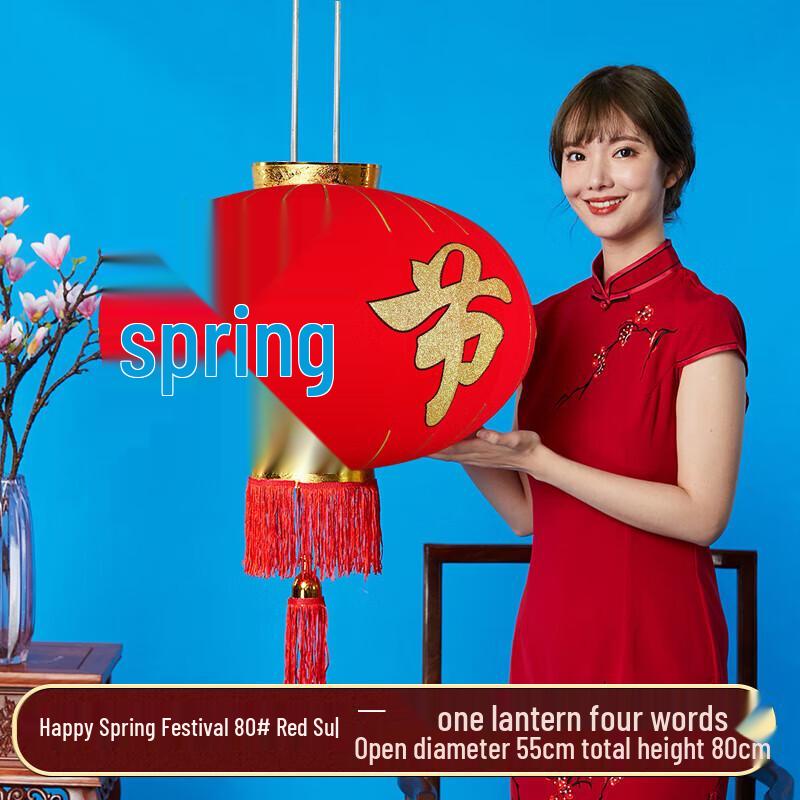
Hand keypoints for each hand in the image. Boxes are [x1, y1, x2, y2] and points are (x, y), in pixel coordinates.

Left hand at [428, 427, 545, 474]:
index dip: (436, 445)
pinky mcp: (480, 456)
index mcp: (481, 448)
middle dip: (429, 450)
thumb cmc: (528, 447)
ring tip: (418, 447)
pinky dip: (446, 451)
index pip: (452, 447)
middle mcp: (476, 455)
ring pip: (450, 455)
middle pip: (447, 453)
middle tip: (409, 444)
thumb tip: (483, 434)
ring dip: (435, 452)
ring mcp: (477, 457)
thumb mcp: (518, 439)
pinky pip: (458, 454)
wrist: (535, 461)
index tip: (420, 442)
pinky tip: (440, 448)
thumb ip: (500, 437)